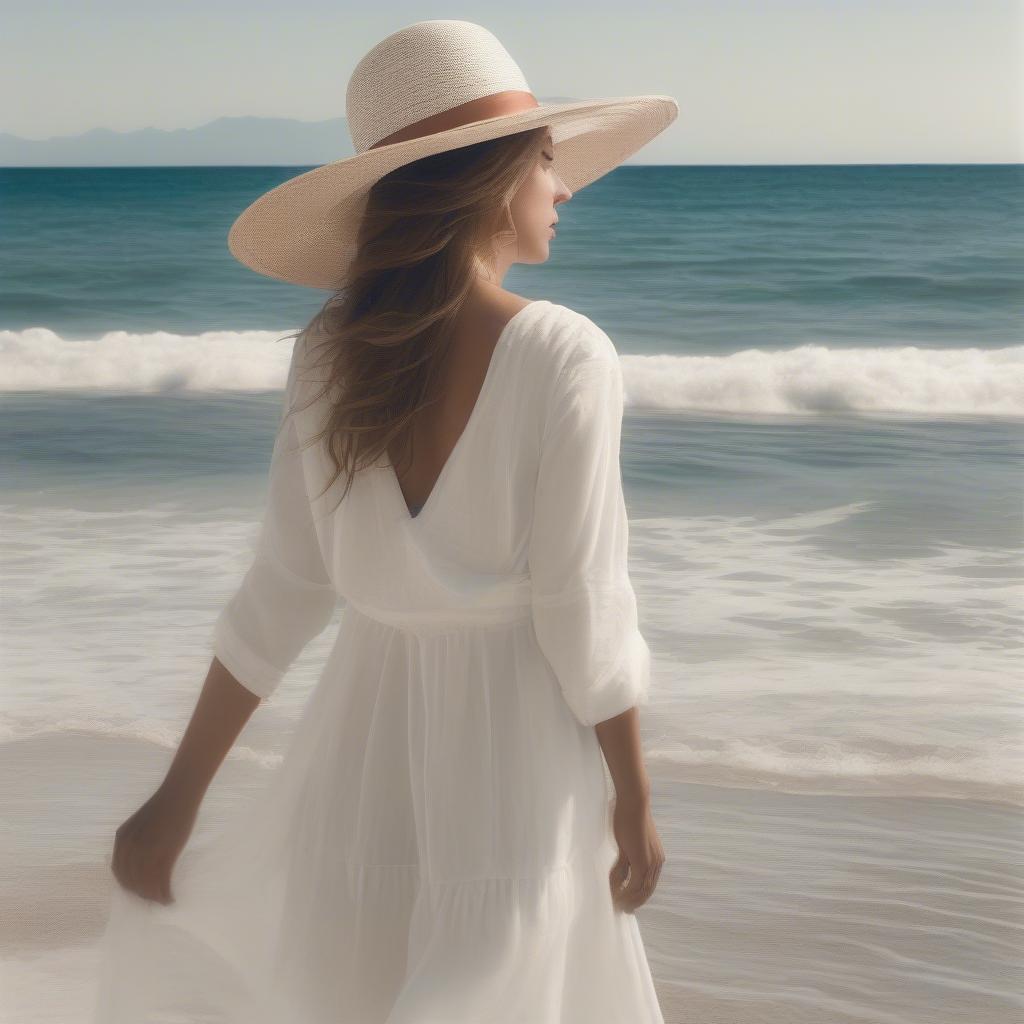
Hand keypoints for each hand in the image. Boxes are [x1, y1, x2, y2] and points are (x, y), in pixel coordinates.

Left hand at [110, 787, 197, 904]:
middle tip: (152, 898)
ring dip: (153, 896)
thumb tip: (138, 862)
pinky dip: (164, 894)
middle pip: (131, 881)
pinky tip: (170, 898)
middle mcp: (130, 848)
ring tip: (162, 900)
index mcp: (121, 839)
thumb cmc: (163, 805)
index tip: (138, 890)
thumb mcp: (139, 823)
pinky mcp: (164, 854)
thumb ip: (134, 841)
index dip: (128, 884)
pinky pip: (162, 882)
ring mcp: (147, 852)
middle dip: (141, 893)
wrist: (179, 794)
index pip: (119, 871)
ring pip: (146, 884)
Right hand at [608, 792, 664, 913]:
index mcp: (657, 859)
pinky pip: (632, 883)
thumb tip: (619, 877)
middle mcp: (657, 863)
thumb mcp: (629, 843)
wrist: (634, 803)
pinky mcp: (641, 860)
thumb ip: (626, 861)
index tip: (628, 903)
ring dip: (627, 899)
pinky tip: (615, 894)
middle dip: (634, 902)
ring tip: (616, 905)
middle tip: (622, 909)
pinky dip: (624, 891)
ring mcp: (650, 863)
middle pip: (646, 891)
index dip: (638, 896)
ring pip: (640, 890)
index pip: (649, 885)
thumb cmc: (630, 818)